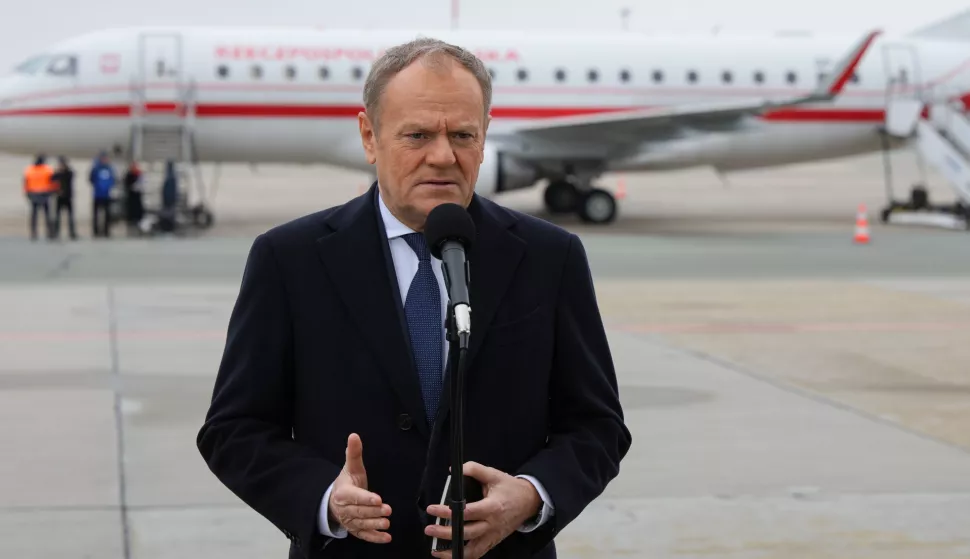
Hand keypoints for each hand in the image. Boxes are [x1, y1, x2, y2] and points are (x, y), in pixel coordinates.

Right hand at [327, 433, 391, 542]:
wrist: (332, 502)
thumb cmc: (346, 483)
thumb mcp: (350, 468)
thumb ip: (354, 453)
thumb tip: (354, 435)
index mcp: (343, 493)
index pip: (355, 496)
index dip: (366, 498)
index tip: (378, 499)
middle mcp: (344, 509)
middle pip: (360, 511)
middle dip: (373, 512)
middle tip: (387, 510)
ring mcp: (349, 521)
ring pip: (362, 524)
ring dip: (375, 524)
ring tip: (387, 524)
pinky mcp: (355, 530)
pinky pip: (364, 535)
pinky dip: (374, 538)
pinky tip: (386, 538)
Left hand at [425, 462, 541, 558]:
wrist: (530, 501)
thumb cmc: (510, 488)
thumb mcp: (494, 474)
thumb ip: (474, 469)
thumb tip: (454, 470)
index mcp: (492, 507)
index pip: (467, 512)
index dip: (448, 512)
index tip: (433, 509)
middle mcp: (492, 524)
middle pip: (466, 533)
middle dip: (445, 533)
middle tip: (429, 529)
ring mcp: (493, 535)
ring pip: (472, 550)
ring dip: (452, 551)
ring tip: (435, 550)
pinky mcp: (493, 541)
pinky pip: (478, 553)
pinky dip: (464, 557)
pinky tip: (451, 555)